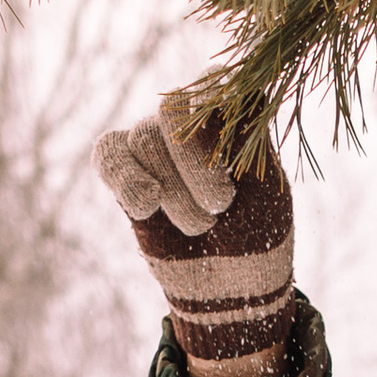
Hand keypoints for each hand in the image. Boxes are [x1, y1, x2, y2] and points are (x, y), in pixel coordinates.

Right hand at [91, 92, 296, 376]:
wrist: (231, 291)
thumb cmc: (258, 237)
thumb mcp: (268, 188)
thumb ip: (251, 136)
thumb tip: (245, 85)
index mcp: (228, 117)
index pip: (213, 87)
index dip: (214, 129)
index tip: (226, 186)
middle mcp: (188, 122)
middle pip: (173, 113)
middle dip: (195, 169)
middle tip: (218, 212)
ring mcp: (154, 144)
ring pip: (144, 139)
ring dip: (172, 192)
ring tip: (199, 229)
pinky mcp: (125, 172)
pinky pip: (108, 154)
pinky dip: (124, 178)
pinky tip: (147, 205)